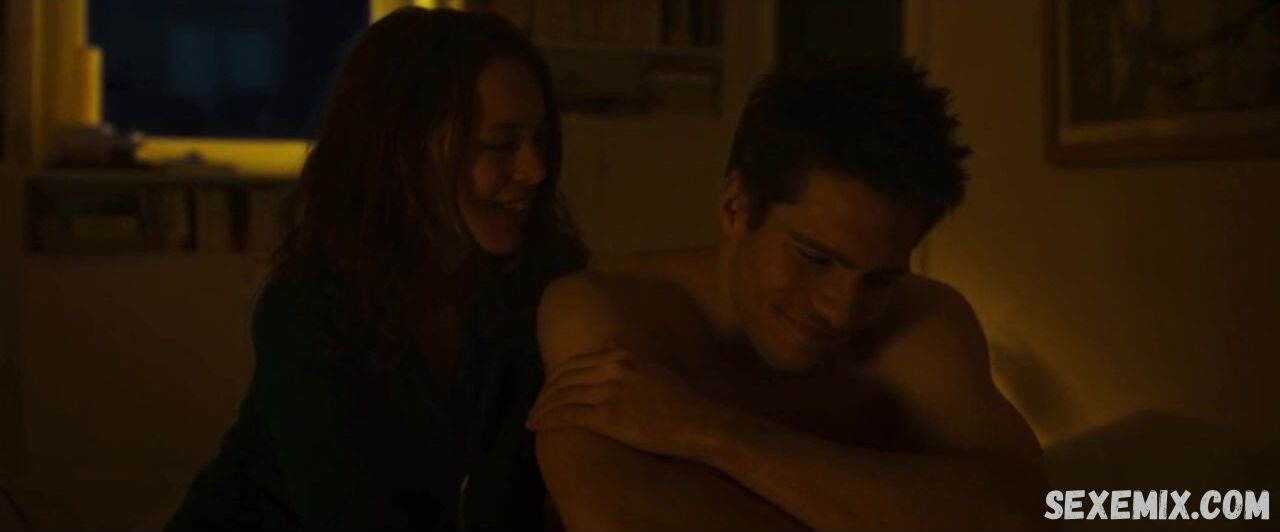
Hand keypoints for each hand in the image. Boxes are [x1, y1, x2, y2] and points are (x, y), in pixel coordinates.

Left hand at [527, 342, 724, 459]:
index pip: (576, 363)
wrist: (697, 423)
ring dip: (542, 408)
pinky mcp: (606, 417)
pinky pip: (567, 416)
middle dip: (545, 394)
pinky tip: (538, 426)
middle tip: (534, 406)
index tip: (548, 389)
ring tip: (532, 419)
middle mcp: (610, 370)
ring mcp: (607, 393)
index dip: (557, 377)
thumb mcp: (653, 368)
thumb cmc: (680, 401)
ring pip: (562, 397)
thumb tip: (610, 341)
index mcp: (621, 357)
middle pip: (564, 379)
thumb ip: (628, 355)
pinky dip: (548, 420)